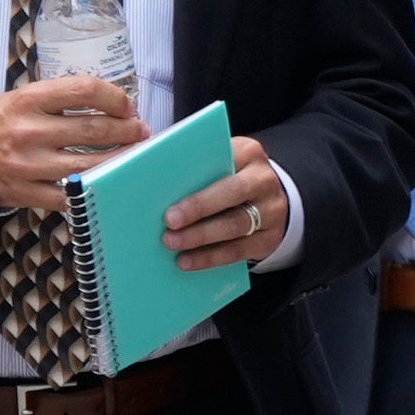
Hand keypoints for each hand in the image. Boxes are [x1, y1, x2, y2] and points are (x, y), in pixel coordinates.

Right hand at [0, 73, 147, 207]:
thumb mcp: (23, 99)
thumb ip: (60, 100)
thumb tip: (110, 106)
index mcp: (29, 100)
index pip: (84, 91)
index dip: (114, 98)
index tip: (127, 106)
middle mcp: (29, 131)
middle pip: (93, 131)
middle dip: (127, 131)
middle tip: (141, 131)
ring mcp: (28, 166)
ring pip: (89, 166)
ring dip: (120, 160)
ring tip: (134, 155)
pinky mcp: (26, 193)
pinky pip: (70, 195)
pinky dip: (92, 189)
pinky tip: (107, 182)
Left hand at [164, 134, 287, 272]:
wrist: (268, 200)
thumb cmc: (228, 179)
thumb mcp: (217, 162)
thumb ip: (191, 164)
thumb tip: (143, 169)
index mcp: (248, 153)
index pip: (223, 160)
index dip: (196, 177)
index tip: (169, 193)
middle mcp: (264, 180)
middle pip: (232, 193)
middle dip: (198, 208)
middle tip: (169, 222)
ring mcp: (271, 211)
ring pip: (235, 225)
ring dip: (201, 237)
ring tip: (172, 244)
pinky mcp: (269, 239)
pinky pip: (239, 251)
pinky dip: (210, 258)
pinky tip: (187, 261)